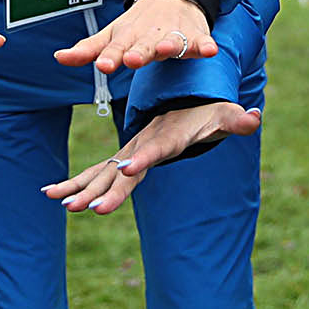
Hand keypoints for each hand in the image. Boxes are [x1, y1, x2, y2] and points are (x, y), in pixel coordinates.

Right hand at [44, 100, 260, 215]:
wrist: (187, 100)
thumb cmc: (209, 112)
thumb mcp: (226, 114)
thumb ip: (238, 120)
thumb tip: (254, 118)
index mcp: (168, 136)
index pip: (155, 149)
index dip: (143, 159)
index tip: (128, 169)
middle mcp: (143, 144)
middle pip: (122, 169)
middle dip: (105, 189)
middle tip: (85, 208)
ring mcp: (130, 152)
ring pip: (102, 173)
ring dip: (81, 188)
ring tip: (60, 204)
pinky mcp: (123, 160)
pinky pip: (97, 174)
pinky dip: (76, 184)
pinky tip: (53, 196)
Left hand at [53, 0, 215, 73]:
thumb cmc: (137, 24)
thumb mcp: (112, 34)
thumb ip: (88, 49)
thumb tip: (58, 58)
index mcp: (127, 37)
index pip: (116, 48)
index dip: (110, 56)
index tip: (103, 65)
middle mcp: (149, 36)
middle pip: (143, 45)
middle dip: (138, 52)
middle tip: (131, 59)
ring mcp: (173, 34)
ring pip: (172, 41)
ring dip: (171, 45)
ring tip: (168, 49)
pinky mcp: (195, 35)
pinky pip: (201, 41)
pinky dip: (206, 44)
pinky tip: (210, 50)